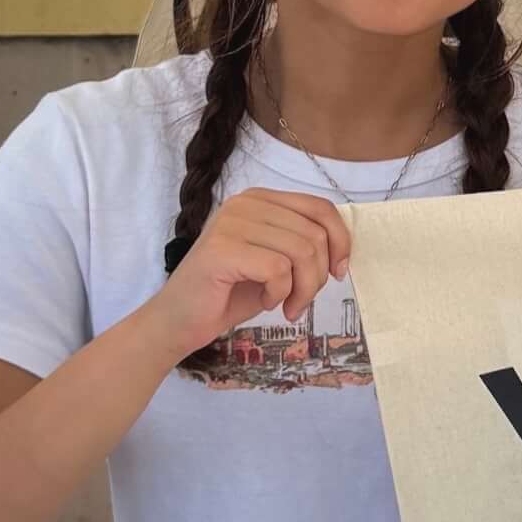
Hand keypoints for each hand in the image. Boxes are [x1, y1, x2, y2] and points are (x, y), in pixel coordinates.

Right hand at [141, 188, 353, 362]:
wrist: (178, 321)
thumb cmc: (229, 294)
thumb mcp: (275, 263)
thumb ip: (302, 245)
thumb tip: (342, 248)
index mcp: (259, 199)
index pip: (320, 207)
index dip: (340, 240)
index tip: (337, 271)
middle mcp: (245, 203)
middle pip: (314, 233)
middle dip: (317, 276)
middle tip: (300, 302)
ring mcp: (231, 222)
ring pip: (301, 251)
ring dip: (302, 289)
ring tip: (286, 305)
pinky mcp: (222, 248)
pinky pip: (278, 269)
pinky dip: (280, 293)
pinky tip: (265, 302)